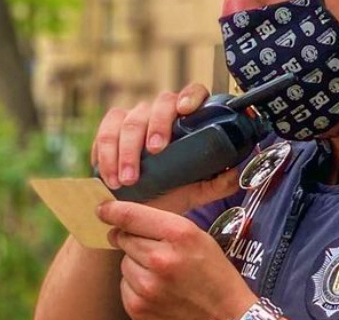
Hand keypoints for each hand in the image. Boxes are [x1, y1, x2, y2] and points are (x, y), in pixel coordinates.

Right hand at [92, 83, 239, 214]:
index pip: (193, 93)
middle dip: (155, 127)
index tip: (186, 110)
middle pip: (159, 104)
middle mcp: (161, 113)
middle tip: (154, 151)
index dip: (190, 96)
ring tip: (126, 180)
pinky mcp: (109, 129)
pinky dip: (105, 157)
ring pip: (129, 121)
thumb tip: (234, 174)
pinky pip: (104, 134)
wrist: (139, 208)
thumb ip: (216, 184)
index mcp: (186, 121)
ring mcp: (134, 118)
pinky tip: (109, 176)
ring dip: (126, 151)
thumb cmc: (170, 193)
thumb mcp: (196, 192)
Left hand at [98, 201, 256, 319]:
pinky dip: (138, 289)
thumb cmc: (216, 278)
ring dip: (137, 268)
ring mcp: (147, 287)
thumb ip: (163, 227)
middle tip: (158, 256)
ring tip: (164, 280)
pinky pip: (125, 288)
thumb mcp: (200, 240)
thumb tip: (120, 222)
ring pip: (124, 265)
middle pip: (124, 239)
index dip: (111, 211)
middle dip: (135, 243)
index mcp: (179, 235)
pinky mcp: (139, 310)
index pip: (129, 215)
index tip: (102, 210)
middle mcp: (160, 259)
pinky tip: (160, 295)